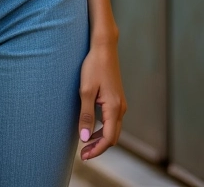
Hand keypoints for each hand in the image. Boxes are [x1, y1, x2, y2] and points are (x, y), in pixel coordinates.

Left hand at [78, 39, 127, 159]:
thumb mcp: (85, 91)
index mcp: (114, 108)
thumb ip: (86, 115)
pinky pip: (112, 120)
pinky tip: (92, 127)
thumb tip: (84, 139)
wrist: (104, 48)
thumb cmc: (93, 66)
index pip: (108, 139)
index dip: (96, 150)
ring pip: (113, 129)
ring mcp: (120, 103)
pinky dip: (103, 128)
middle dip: (99, 147)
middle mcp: (121, 108)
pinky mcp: (117, 99)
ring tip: (85, 143)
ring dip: (101, 138)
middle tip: (83, 154)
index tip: (83, 156)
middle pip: (113, 137)